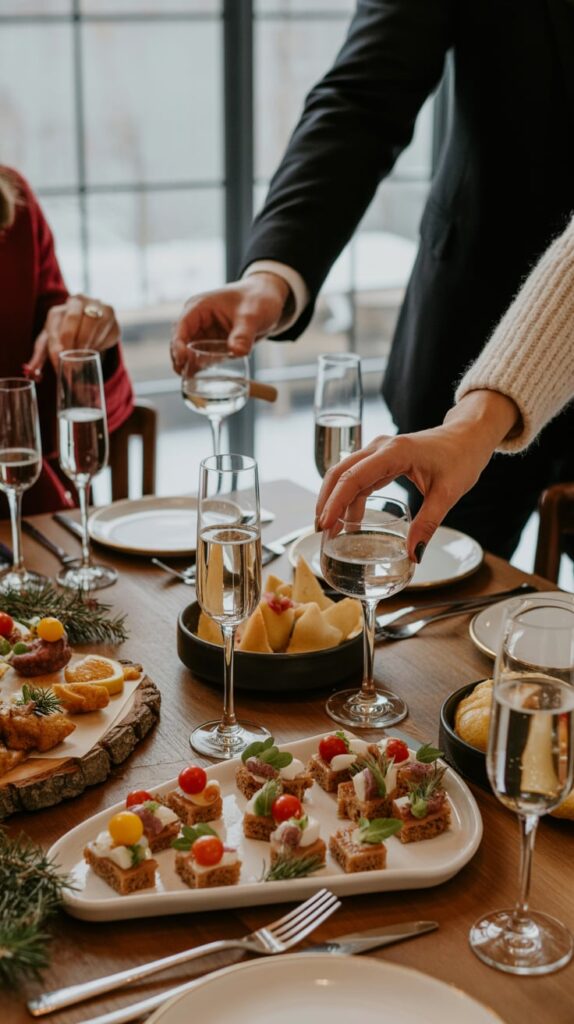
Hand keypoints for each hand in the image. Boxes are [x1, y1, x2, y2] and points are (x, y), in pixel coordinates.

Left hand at [26, 295, 119, 377]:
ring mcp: (98, 306)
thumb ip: (40, 357)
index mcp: (60, 308)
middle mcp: (79, 301)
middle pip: (74, 318)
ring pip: (94, 324)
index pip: (56, 325)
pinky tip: (94, 349)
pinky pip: (108, 332)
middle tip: (73, 363)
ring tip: (83, 359)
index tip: (59, 361)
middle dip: (73, 343)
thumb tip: (32, 373)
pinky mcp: (113, 317)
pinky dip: (101, 344)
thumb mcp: (51, 343)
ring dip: (88, 345)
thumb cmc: (65, 334)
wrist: (88, 322)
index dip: (57, 344)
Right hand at [170, 272, 289, 373]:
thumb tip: (237, 352)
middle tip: (187, 378)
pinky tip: (203, 382)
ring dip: (189, 367)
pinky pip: (202, 359)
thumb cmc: (258, 299)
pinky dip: (201, 369)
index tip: (182, 361)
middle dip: (181, 360)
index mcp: (199, 308)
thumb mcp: (252, 315)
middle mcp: (197, 321)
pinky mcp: (213, 345)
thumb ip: (244, 334)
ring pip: (189, 353)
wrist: (269, 300)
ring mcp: (204, 334)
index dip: (178, 345)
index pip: (181, 327)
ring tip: (194, 384)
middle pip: (180, 343)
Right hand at [315, 391, 519, 561]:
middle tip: (321, 532)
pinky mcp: (382, 458)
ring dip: (335, 500)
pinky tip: (349, 519)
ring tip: (331, 530)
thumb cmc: (461, 457)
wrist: (468, 435)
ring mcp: (378, 451)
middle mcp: (380, 447)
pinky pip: (357, 477)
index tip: (325, 524)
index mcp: (394, 452)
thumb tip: (413, 555)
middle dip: (326, 502)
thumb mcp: (447, 494)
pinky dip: (349, 498)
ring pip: (345, 474)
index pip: (353, 477)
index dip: (335, 501)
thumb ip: (427, 524)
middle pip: (339, 473)